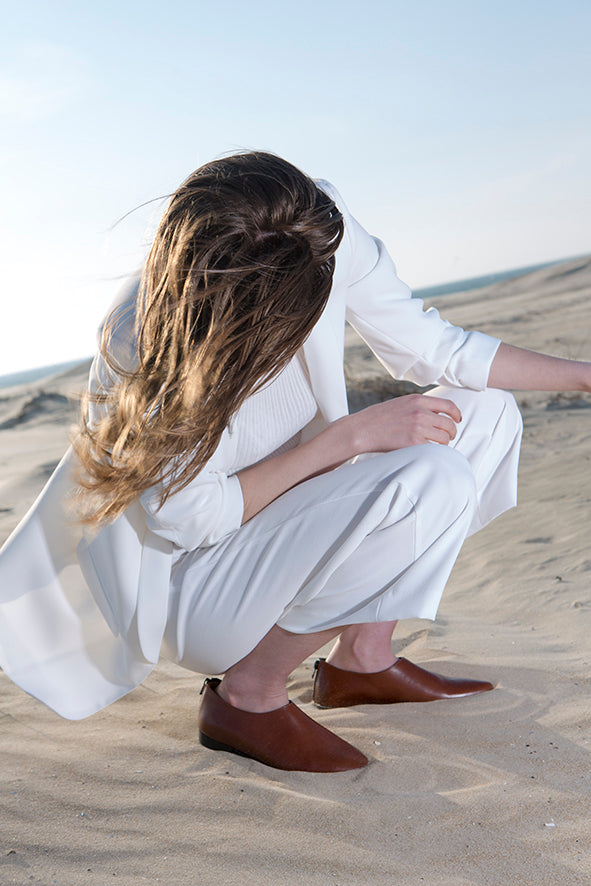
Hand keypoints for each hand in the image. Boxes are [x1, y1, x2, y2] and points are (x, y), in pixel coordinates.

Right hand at [345, 394, 461, 454]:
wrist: (362, 429)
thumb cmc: (379, 418)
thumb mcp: (401, 403)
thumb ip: (419, 406)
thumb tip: (438, 414)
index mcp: (418, 400)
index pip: (448, 405)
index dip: (456, 414)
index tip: (457, 419)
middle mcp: (420, 412)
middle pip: (448, 424)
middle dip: (451, 432)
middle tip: (448, 437)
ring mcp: (418, 428)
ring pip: (444, 438)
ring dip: (443, 443)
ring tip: (435, 444)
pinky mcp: (413, 443)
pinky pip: (434, 449)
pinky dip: (434, 451)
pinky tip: (427, 450)